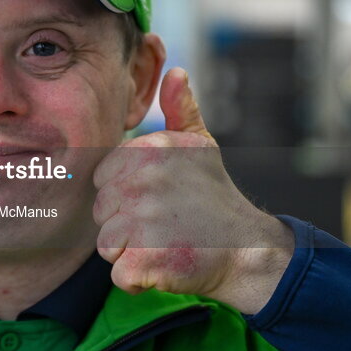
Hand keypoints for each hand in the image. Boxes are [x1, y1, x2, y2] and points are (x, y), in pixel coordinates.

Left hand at [92, 68, 292, 314]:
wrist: (248, 249)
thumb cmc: (214, 197)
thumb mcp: (200, 145)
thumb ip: (180, 109)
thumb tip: (175, 71)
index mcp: (147, 150)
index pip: (103, 180)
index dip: (125, 195)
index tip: (158, 200)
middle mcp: (142, 181)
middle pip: (101, 212)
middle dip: (126, 225)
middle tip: (166, 224)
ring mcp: (143, 221)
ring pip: (106, 244)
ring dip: (131, 253)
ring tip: (166, 243)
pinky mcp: (146, 260)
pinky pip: (118, 274)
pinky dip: (137, 279)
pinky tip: (164, 266)